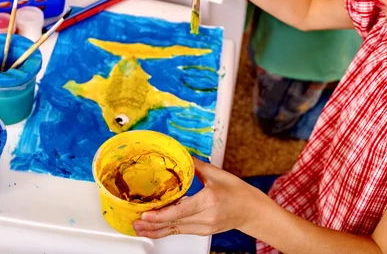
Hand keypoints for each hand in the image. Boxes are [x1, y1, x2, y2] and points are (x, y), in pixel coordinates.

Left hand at [133, 158, 265, 237]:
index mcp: (208, 200)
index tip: (146, 214)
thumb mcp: (217, 174)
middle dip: (153, 225)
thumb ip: (195, 166)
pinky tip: (156, 230)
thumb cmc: (238, 192)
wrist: (251, 210)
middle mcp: (206, 217)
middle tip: (135, 223)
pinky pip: (182, 231)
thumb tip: (181, 154)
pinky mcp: (204, 231)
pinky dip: (168, 230)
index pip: (180, 211)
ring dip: (157, 231)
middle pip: (174, 223)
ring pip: (176, 230)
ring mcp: (205, 227)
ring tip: (140, 229)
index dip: (160, 215)